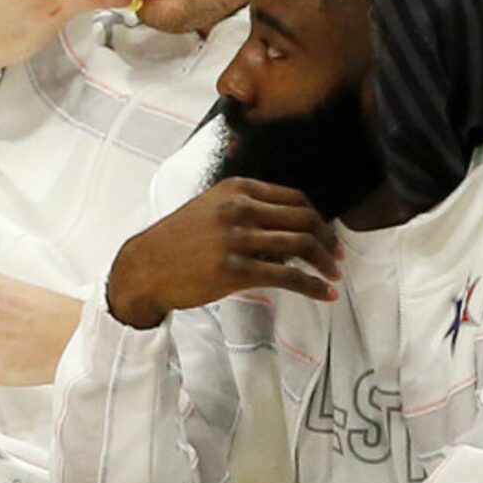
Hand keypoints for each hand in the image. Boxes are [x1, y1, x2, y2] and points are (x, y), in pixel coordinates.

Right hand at [106, 179, 341, 329]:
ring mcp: (238, 239)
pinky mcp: (235, 270)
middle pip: (304, 218)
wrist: (145, 268)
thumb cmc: (177, 242)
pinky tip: (326, 294)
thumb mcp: (211, 210)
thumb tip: (287, 235)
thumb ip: (247, 212)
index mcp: (237, 188)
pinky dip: (314, 286)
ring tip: (334, 275)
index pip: (294, 197)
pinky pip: (288, 276)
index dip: (319, 217)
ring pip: (301, 244)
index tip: (327, 234)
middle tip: (337, 257)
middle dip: (329, 240)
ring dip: (326, 262)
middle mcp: (240, 208)